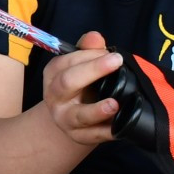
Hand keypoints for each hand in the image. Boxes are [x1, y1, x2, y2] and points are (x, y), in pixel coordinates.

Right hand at [42, 31, 124, 146]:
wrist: (69, 119)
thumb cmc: (80, 86)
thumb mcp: (81, 66)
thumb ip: (88, 50)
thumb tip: (95, 37)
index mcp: (53, 75)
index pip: (67, 62)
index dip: (90, 56)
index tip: (112, 54)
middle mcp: (55, 97)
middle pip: (67, 83)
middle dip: (92, 71)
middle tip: (116, 62)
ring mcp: (65, 118)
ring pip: (78, 115)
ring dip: (96, 110)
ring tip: (114, 104)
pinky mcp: (79, 136)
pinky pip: (94, 136)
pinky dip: (107, 132)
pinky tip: (120, 126)